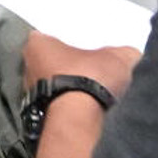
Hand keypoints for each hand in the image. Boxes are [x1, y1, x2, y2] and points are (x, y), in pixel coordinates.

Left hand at [21, 35, 141, 105]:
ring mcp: (30, 95)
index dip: (68, 39)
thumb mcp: (117, 58)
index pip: (50, 35)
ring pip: (52, 84)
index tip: (84, 44)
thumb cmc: (89, 79)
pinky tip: (88, 108)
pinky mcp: (39, 117)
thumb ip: (123, 52)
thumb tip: (130, 54)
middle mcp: (27, 68)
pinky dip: (69, 106)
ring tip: (94, 90)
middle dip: (69, 64)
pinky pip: (56, 105)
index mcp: (38, 45)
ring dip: (69, 87)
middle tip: (92, 66)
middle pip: (50, 61)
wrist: (79, 122)